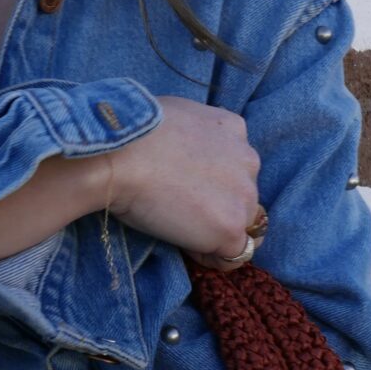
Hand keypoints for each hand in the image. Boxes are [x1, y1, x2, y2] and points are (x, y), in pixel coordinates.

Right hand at [106, 95, 263, 268]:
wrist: (122, 155)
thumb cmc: (132, 134)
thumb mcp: (175, 113)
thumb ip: (193, 131)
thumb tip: (180, 147)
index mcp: (234, 129)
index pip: (236, 164)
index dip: (212, 182)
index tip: (185, 189)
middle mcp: (248, 160)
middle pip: (242, 194)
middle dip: (216, 205)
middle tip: (178, 209)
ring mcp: (244, 196)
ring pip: (242, 225)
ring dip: (214, 231)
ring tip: (179, 228)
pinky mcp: (231, 228)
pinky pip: (232, 257)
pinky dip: (210, 255)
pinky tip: (183, 245)